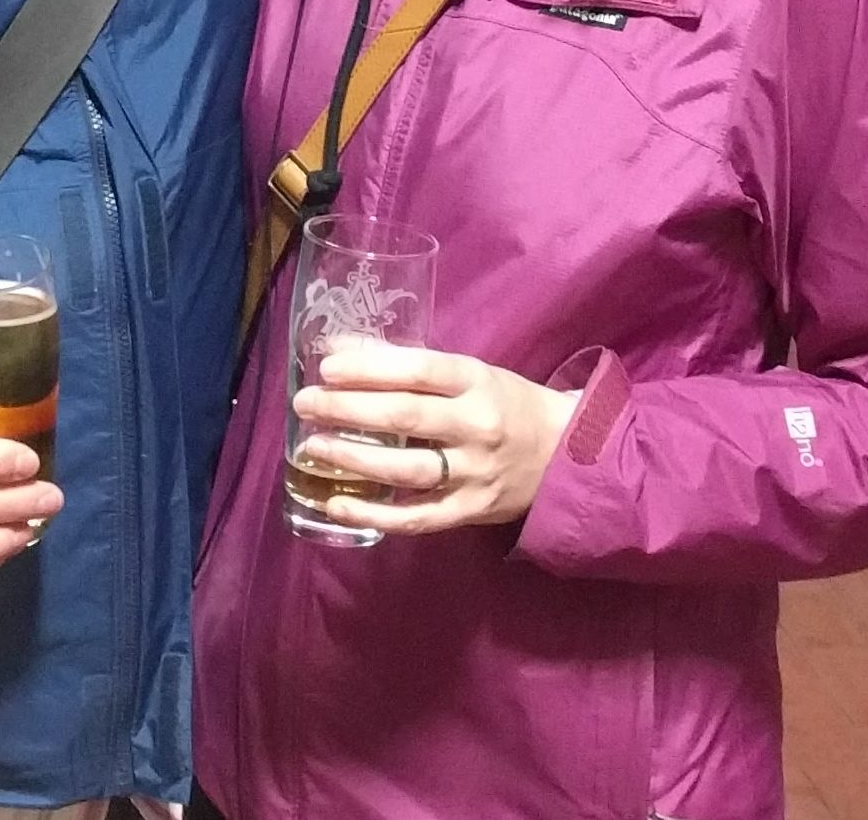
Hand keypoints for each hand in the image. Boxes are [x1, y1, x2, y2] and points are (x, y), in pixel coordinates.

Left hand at [290, 342, 578, 536]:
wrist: (563, 455)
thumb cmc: (503, 402)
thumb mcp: (466, 373)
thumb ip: (407, 364)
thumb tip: (339, 349)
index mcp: (475, 381)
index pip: (418, 371)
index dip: (369, 368)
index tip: (327, 367)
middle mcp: (476, 426)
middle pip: (406, 417)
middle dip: (349, 409)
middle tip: (304, 403)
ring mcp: (475, 473)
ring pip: (408, 469)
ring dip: (355, 459)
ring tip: (312, 448)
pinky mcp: (470, 511)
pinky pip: (418, 517)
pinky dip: (375, 514)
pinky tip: (335, 504)